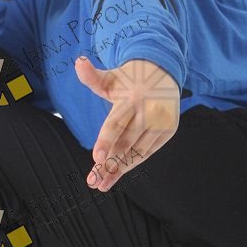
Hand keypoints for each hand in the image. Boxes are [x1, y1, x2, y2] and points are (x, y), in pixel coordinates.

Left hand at [74, 55, 180, 191]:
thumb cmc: (128, 79)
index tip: (97, 158)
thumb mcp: (110, 77)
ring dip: (119, 170)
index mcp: (130, 99)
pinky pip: (148, 151)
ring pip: (137, 151)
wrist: (163, 71)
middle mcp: (147, 112)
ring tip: (102, 184)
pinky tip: (117, 175)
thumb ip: (92, 76)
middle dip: (109, 165)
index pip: (116, 124)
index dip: (106, 141)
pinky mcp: (168, 130)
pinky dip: (133, 163)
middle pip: (125, 144)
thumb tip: (78, 62)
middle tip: (93, 181)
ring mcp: (160, 122)